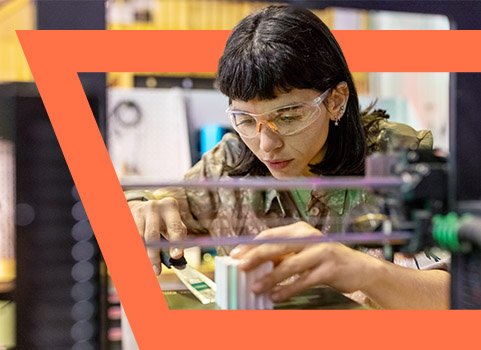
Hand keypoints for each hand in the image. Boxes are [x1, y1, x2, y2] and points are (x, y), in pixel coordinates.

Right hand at [128, 197, 186, 274]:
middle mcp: (154, 207)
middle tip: (157, 271)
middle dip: (154, 256)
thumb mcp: (172, 226)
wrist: (141, 207)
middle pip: (152, 235)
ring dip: (141, 256)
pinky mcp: (125, 217)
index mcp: (170, 206)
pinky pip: (127, 238)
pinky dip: (130, 252)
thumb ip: (177, 241)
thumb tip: (179, 263)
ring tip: (145, 268)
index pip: (175, 227)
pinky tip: (133, 262)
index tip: (176, 256)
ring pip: (137, 239)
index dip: (176, 243)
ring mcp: (138, 211)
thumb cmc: (161, 221)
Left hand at [230, 221, 380, 301]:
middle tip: (240, 267)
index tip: (235, 255)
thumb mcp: (303, 252)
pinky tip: (276, 296)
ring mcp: (321, 252)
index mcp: (300, 230)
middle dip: (256, 257)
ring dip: (270, 278)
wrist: (359, 268)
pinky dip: (288, 289)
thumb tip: (255, 264)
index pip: (270, 235)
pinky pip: (304, 280)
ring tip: (255, 287)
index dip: (251, 245)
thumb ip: (282, 255)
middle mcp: (310, 237)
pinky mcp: (329, 268)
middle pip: (277, 246)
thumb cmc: (325, 259)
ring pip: (289, 265)